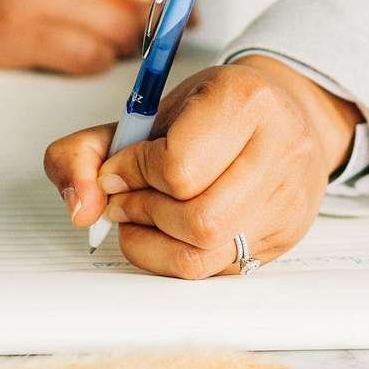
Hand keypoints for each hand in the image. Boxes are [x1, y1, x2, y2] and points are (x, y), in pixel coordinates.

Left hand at [42, 57, 361, 274]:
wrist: (277, 111)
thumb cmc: (207, 111)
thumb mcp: (141, 112)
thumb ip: (86, 151)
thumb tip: (81, 209)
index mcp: (243, 100)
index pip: (178, 167)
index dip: (133, 174)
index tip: (118, 169)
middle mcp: (280, 148)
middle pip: (198, 218)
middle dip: (144, 212)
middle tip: (124, 198)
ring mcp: (288, 198)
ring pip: (207, 251)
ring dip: (156, 240)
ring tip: (143, 214)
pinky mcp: (285, 234)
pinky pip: (218, 268)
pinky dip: (175, 255)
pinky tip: (168, 231)